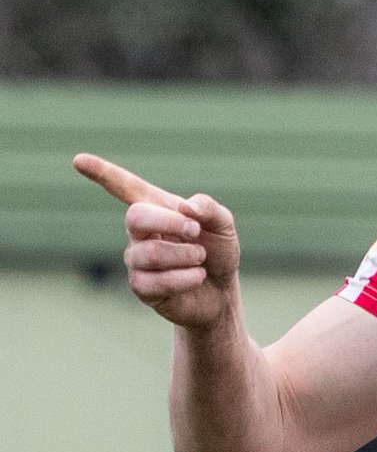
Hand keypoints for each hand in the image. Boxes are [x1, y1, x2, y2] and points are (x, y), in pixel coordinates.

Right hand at [73, 153, 239, 328]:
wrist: (221, 291)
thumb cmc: (217, 251)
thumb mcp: (223, 225)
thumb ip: (209, 209)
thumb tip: (187, 208)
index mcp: (156, 208)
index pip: (124, 187)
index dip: (103, 174)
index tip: (79, 160)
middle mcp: (140, 232)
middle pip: (135, 217)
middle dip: (168, 222)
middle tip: (194, 230)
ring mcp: (137, 260)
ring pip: (149, 253)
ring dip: (184, 255)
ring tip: (200, 258)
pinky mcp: (141, 287)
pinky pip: (154, 282)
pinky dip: (185, 278)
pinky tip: (198, 276)